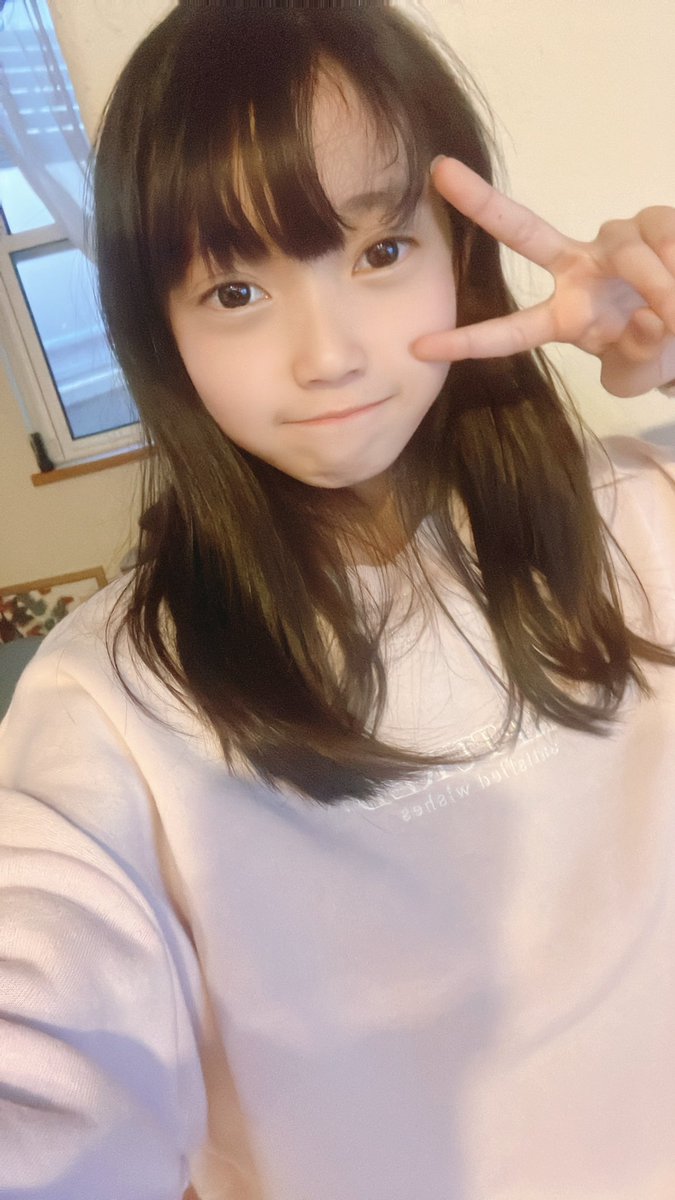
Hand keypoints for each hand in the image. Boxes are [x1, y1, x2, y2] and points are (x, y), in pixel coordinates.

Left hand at [413, 157, 674, 397]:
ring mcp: (611, 241)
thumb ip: (635, 357)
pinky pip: (660, 233)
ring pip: (629, 252)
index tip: (419, 347)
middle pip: (523, 232)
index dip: (468, 341)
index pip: (510, 332)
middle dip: (481, 203)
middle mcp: (575, 269)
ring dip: (660, 285)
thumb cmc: (657, 348)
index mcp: (563, 316)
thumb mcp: (639, 371)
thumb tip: (646, 319)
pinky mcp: (650, 221)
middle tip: (440, 173)